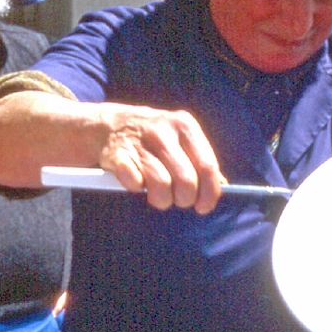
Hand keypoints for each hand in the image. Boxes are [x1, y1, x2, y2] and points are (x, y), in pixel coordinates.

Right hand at [98, 103, 225, 213]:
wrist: (109, 125)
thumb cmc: (153, 137)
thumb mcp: (180, 138)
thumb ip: (200, 159)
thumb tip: (221, 186)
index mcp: (185, 126)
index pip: (207, 165)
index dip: (209, 192)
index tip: (204, 206)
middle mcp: (164, 131)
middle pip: (186, 179)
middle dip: (184, 199)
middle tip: (178, 201)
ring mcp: (139, 142)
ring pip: (161, 185)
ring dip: (162, 200)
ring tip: (159, 197)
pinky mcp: (118, 154)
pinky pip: (134, 183)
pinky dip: (137, 189)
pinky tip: (138, 183)